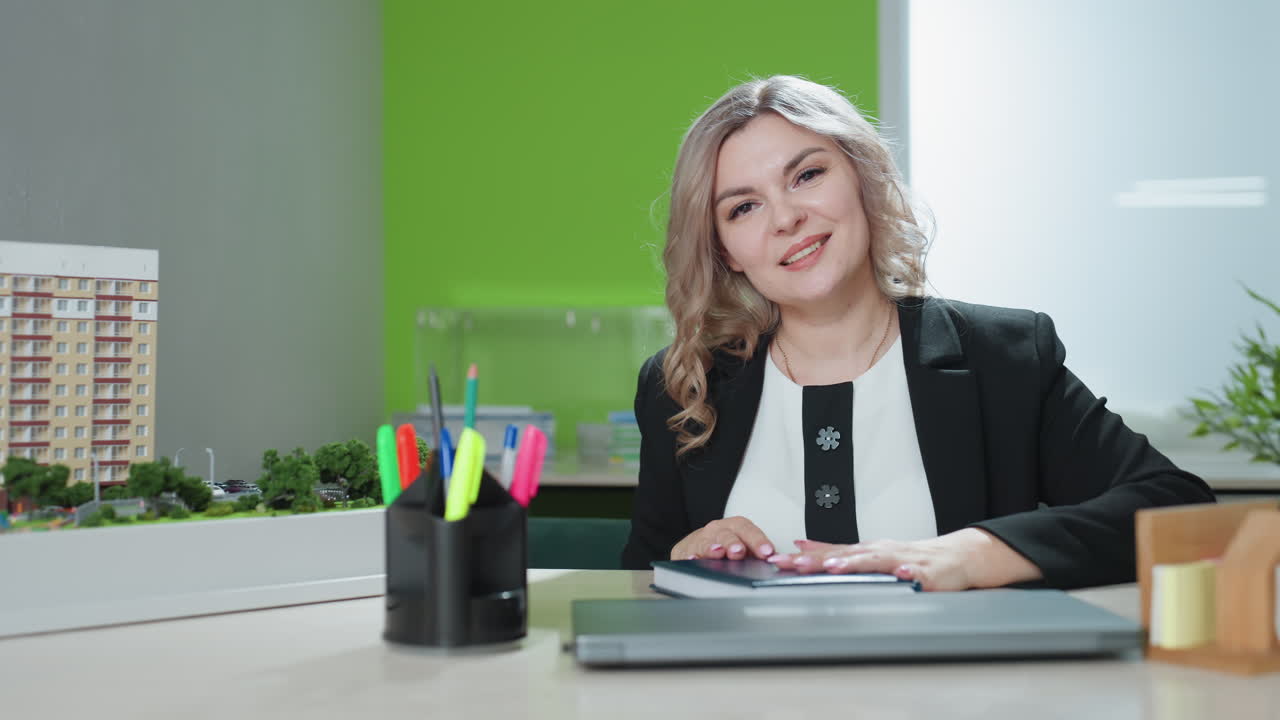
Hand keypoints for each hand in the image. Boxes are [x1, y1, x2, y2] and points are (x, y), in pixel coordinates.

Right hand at [671, 516, 776, 560]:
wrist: (696, 548)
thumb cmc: (725, 550)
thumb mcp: (744, 549)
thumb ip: (759, 555)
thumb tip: (780, 563)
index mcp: (736, 528)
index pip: (748, 530)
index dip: (758, 540)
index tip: (767, 552)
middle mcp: (718, 530)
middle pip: (727, 534)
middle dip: (733, 543)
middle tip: (740, 552)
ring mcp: (700, 540)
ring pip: (707, 542)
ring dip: (712, 548)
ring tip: (718, 552)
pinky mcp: (685, 551)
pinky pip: (687, 554)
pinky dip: (690, 557)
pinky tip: (692, 560)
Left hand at [767, 529, 1042, 590]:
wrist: (959, 557)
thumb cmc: (913, 558)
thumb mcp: (871, 553)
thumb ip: (839, 551)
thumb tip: (803, 545)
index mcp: (867, 550)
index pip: (831, 552)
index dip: (804, 557)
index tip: (778, 560)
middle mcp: (881, 552)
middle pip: (845, 555)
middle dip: (817, 560)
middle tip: (793, 565)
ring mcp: (904, 562)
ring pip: (875, 562)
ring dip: (855, 564)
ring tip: (835, 567)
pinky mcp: (927, 575)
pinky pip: (917, 576)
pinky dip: (908, 575)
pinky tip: (901, 577)